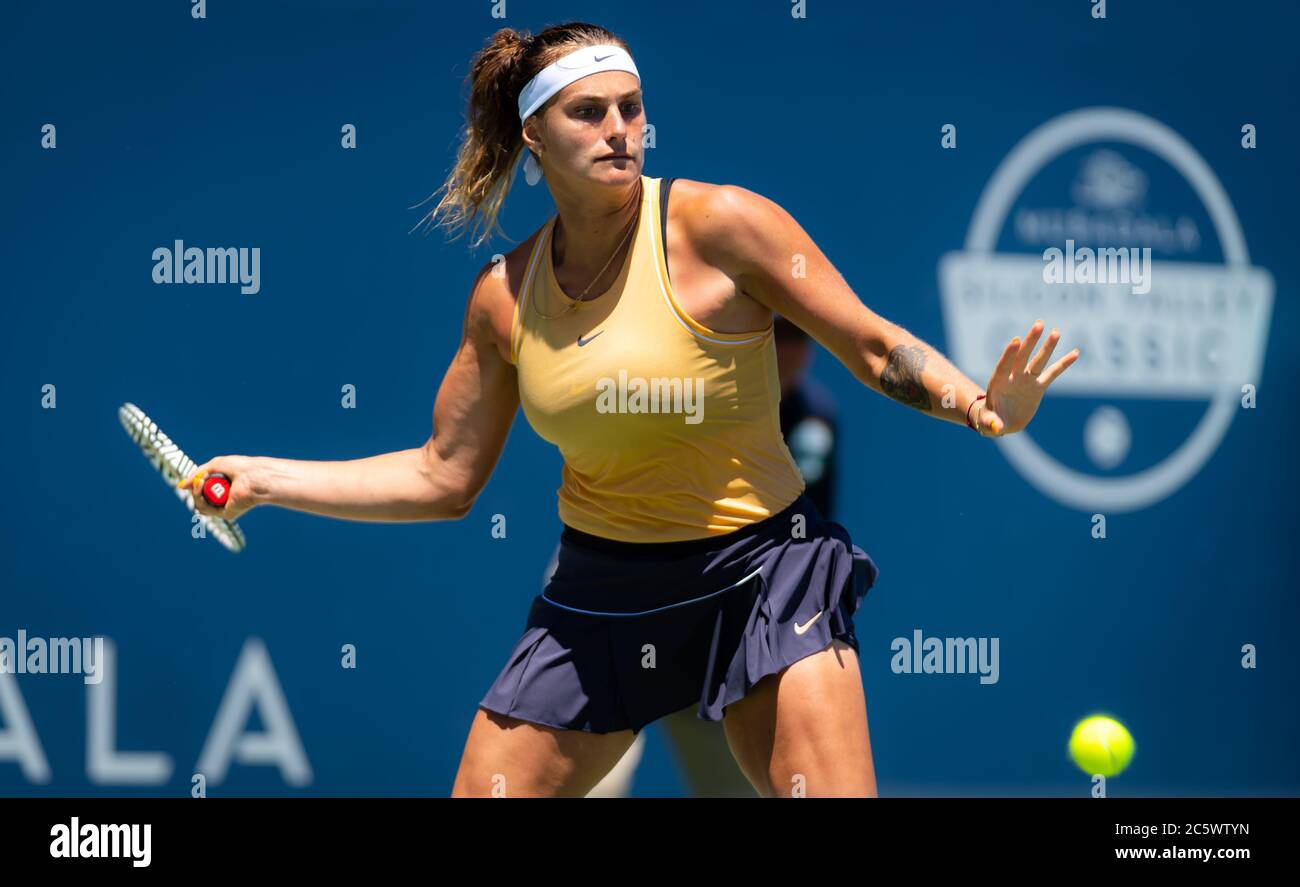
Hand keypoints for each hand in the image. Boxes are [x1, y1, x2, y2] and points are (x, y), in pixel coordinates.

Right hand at [177, 455, 261, 520]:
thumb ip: (198, 474)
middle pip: (200, 499)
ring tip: (201, 482)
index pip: (204, 491)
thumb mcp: (215, 465)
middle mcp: (225, 500)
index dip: (198, 485)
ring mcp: (225, 508)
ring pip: (200, 505)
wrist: (256, 476)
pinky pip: (205, 509)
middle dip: (196, 489)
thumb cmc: (242, 468)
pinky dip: (199, 498)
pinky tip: (201, 487)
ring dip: (196, 493)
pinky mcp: (226, 514)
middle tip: (201, 479)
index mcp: (225, 488)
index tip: (201, 476)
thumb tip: (181, 486)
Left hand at [975, 320, 1079, 435]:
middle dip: (1030, 342)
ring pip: (1038, 361)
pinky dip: (1063, 364)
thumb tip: (997, 429)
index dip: (1009, 354)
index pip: (1003, 366)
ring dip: (1047, 347)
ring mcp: (1026, 380)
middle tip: (1039, 324)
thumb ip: (992, 423)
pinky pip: (1053, 373)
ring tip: (1056, 332)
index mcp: (998, 383)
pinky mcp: (1038, 387)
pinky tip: (1076, 352)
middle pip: (1022, 357)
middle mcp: (1013, 377)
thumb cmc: (990, 420)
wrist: (1000, 421)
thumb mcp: (988, 423)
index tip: (1016, 340)